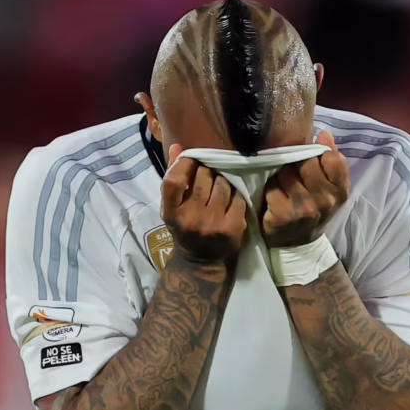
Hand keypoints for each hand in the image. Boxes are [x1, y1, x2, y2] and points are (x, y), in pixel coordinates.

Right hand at [159, 146, 246, 265]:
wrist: (201, 262)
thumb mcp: (173, 207)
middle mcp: (191, 218)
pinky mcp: (233, 227)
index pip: (174, 180)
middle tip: (208, 178)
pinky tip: (230, 200)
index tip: (192, 160)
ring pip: (223, 183)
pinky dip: (235, 195)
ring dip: (223, 181)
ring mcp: (213, 223)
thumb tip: (177, 147)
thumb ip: (174, 177)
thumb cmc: (185, 228)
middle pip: (203, 176)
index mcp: (171, 213)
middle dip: (207, 172)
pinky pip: (238, 197)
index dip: (185, 163)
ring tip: (219, 188)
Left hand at [260, 129, 348, 248]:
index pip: (332, 158)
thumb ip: (332, 162)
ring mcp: (303, 208)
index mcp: (340, 192)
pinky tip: (276, 198)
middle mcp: (324, 201)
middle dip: (298, 164)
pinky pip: (272, 186)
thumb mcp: (331, 190)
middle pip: (306, 162)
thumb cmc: (315, 210)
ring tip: (286, 188)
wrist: (299, 246)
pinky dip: (271, 189)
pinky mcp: (282, 214)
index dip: (320, 154)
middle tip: (296, 176)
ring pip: (286, 172)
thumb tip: (324, 134)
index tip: (314, 162)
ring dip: (282, 176)